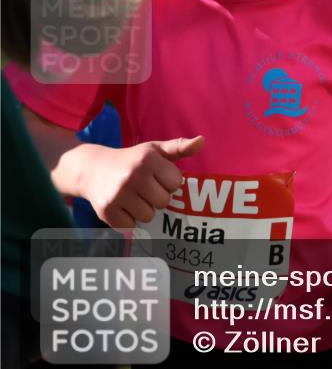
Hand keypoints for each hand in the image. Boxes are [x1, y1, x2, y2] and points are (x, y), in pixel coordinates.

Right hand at [79, 136, 203, 228]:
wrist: (91, 169)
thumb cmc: (131, 160)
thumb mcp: (154, 149)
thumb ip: (179, 147)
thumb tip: (202, 141)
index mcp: (147, 160)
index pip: (176, 182)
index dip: (169, 182)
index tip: (157, 177)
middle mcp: (132, 176)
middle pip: (164, 201)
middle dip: (157, 197)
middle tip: (145, 188)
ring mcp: (118, 194)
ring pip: (149, 216)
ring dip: (144, 210)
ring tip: (134, 197)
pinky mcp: (106, 211)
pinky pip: (131, 226)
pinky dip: (129, 220)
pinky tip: (123, 206)